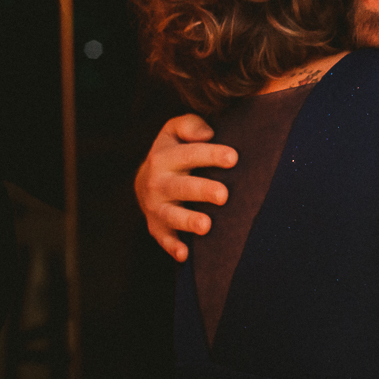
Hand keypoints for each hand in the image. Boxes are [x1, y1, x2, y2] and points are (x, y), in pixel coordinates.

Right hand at [135, 114, 236, 261]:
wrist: (145, 181)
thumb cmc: (173, 153)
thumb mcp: (174, 132)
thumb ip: (189, 125)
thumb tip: (208, 133)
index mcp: (165, 157)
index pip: (190, 154)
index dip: (211, 155)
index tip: (233, 158)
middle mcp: (158, 183)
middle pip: (182, 187)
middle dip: (202, 190)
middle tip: (224, 195)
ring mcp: (156, 207)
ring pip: (171, 215)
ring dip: (188, 221)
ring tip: (206, 226)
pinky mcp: (156, 227)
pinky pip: (164, 238)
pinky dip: (173, 247)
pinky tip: (185, 254)